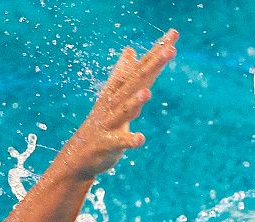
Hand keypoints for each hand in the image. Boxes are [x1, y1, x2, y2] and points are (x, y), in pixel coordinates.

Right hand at [56, 29, 177, 177]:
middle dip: (152, 66)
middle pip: (136, 82)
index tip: (174, 35)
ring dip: (135, 101)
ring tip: (147, 92)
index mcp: (119, 90)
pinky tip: (140, 139)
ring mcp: (110, 122)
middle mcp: (113, 102)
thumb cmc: (103, 122)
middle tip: (170, 50)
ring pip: (124, 110)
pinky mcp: (108, 143)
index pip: (141, 67)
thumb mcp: (115, 95)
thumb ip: (124, 73)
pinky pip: (120, 141)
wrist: (80, 154)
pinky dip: (129, 140)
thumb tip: (130, 50)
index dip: (157, 52)